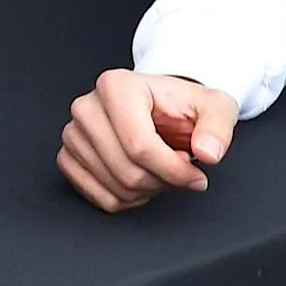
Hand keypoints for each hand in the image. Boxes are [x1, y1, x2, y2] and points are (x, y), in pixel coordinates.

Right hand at [57, 70, 237, 211]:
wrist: (160, 109)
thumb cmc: (181, 108)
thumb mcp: (215, 107)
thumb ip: (218, 127)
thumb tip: (208, 152)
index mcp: (117, 86)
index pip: (140, 146)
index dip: (174, 171)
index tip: (197, 176)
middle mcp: (88, 107)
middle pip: (127, 170)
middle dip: (162, 182)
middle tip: (178, 169)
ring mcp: (73, 133)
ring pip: (113, 186)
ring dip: (146, 191)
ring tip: (159, 170)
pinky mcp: (68, 155)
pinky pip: (95, 195)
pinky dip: (123, 199)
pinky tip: (139, 179)